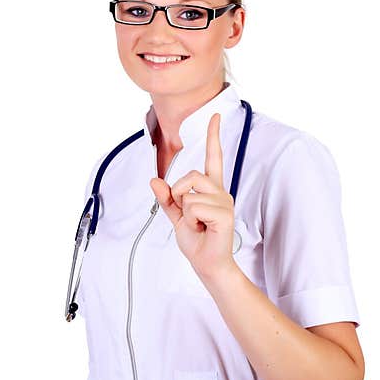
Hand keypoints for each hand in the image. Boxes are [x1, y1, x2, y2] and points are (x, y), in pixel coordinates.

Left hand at [150, 113, 235, 280]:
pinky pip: (194, 206)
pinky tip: (202, 228)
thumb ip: (166, 198)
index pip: (214, 158)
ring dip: (185, 210)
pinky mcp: (224, 214)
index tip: (215, 116)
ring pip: (189, 192)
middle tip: (187, 214)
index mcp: (211, 190)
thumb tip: (154, 180)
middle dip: (179, 193)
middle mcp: (220, 192)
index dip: (214, 136)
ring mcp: (224, 202)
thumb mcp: (176, 216)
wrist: (206, 263)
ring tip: (196, 224)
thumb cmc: (197, 240)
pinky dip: (190, 219)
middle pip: (192, 174)